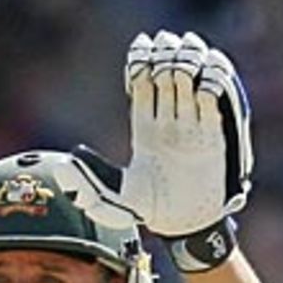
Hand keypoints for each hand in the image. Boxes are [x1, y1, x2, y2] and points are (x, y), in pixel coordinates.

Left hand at [52, 30, 251, 240]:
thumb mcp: (116, 201)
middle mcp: (167, 119)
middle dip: (166, 54)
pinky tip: (205, 86)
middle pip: (166, 67)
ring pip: (192, 72)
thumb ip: (90, 183)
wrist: (188, 227)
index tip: (142, 65)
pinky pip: (215, 91)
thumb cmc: (152, 213)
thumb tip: (66, 162)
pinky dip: (212, 77)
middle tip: (167, 67)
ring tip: (189, 70)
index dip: (141, 60)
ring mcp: (192, 123)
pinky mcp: (216, 129)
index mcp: (143, 126)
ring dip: (191, 59)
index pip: (140, 77)